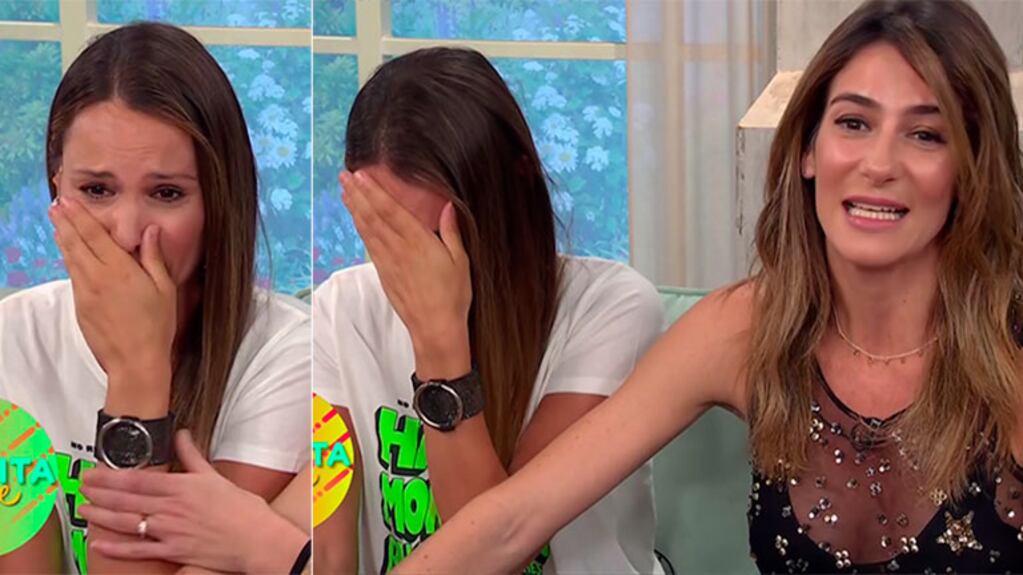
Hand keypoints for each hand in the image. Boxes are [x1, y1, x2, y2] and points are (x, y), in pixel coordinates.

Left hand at [48, 196, 175, 387]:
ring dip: (62, 238)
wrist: (135, 360)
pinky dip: (68, 260)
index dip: (79, 216)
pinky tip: (69, 254)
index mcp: (119, 269)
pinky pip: (73, 276)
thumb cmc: (156, 326)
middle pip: (75, 243)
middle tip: (56, 205)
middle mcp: (97, 277)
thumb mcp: (164, 288)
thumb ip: (153, 257)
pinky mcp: (80, 306)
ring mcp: (85, 292)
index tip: (68, 202)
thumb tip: (150, 231)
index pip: (94, 235)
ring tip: (57, 224)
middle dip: (64, 222)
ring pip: (70, 258)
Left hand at [80, 430, 306, 573]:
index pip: (138, 480)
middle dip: (100, 493)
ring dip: (103, 516)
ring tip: (84, 509)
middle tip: (80, 487)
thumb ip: (193, 455)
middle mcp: (171, 509)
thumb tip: (182, 434)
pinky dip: (117, 548)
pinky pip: (139, 550)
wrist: (256, 539)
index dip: (111, 476)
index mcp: (182, 488)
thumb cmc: (242, 509)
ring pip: (128, 522)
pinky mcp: (173, 552)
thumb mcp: (215, 476)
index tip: (93, 472)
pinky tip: (99, 543)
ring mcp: (170, 531)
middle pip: (127, 500)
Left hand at [341, 170, 471, 366]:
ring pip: (367, 230)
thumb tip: (448, 206)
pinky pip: (369, 245)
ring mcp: (388, 262)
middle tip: (344, 176)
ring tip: (345, 191)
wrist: (435, 328)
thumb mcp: (461, 261)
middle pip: (373, 217)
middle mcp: (398, 249)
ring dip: (355, 209)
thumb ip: (452, 232)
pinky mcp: (384, 274)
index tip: (361, 175)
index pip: (391, 210)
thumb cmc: (453, 296)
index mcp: (418, 242)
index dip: (374, 191)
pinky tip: (357, 220)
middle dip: (358, 194)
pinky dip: (361, 229)